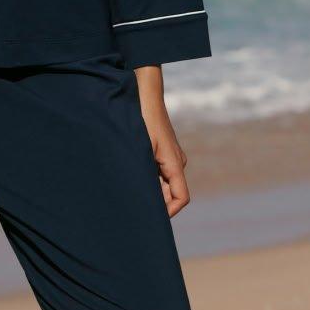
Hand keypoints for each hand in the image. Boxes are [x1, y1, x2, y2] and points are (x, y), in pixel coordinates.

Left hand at [135, 70, 190, 216]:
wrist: (143, 92)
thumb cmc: (140, 118)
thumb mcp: (139, 148)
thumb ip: (143, 174)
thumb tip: (143, 199)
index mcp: (174, 163)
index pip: (181, 198)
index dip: (168, 212)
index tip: (149, 218)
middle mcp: (176, 161)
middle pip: (171, 193)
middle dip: (155, 203)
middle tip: (132, 208)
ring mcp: (170, 155)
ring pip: (163, 183)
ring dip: (149, 190)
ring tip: (128, 191)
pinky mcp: (161, 150)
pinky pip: (158, 172)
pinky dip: (146, 178)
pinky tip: (129, 175)